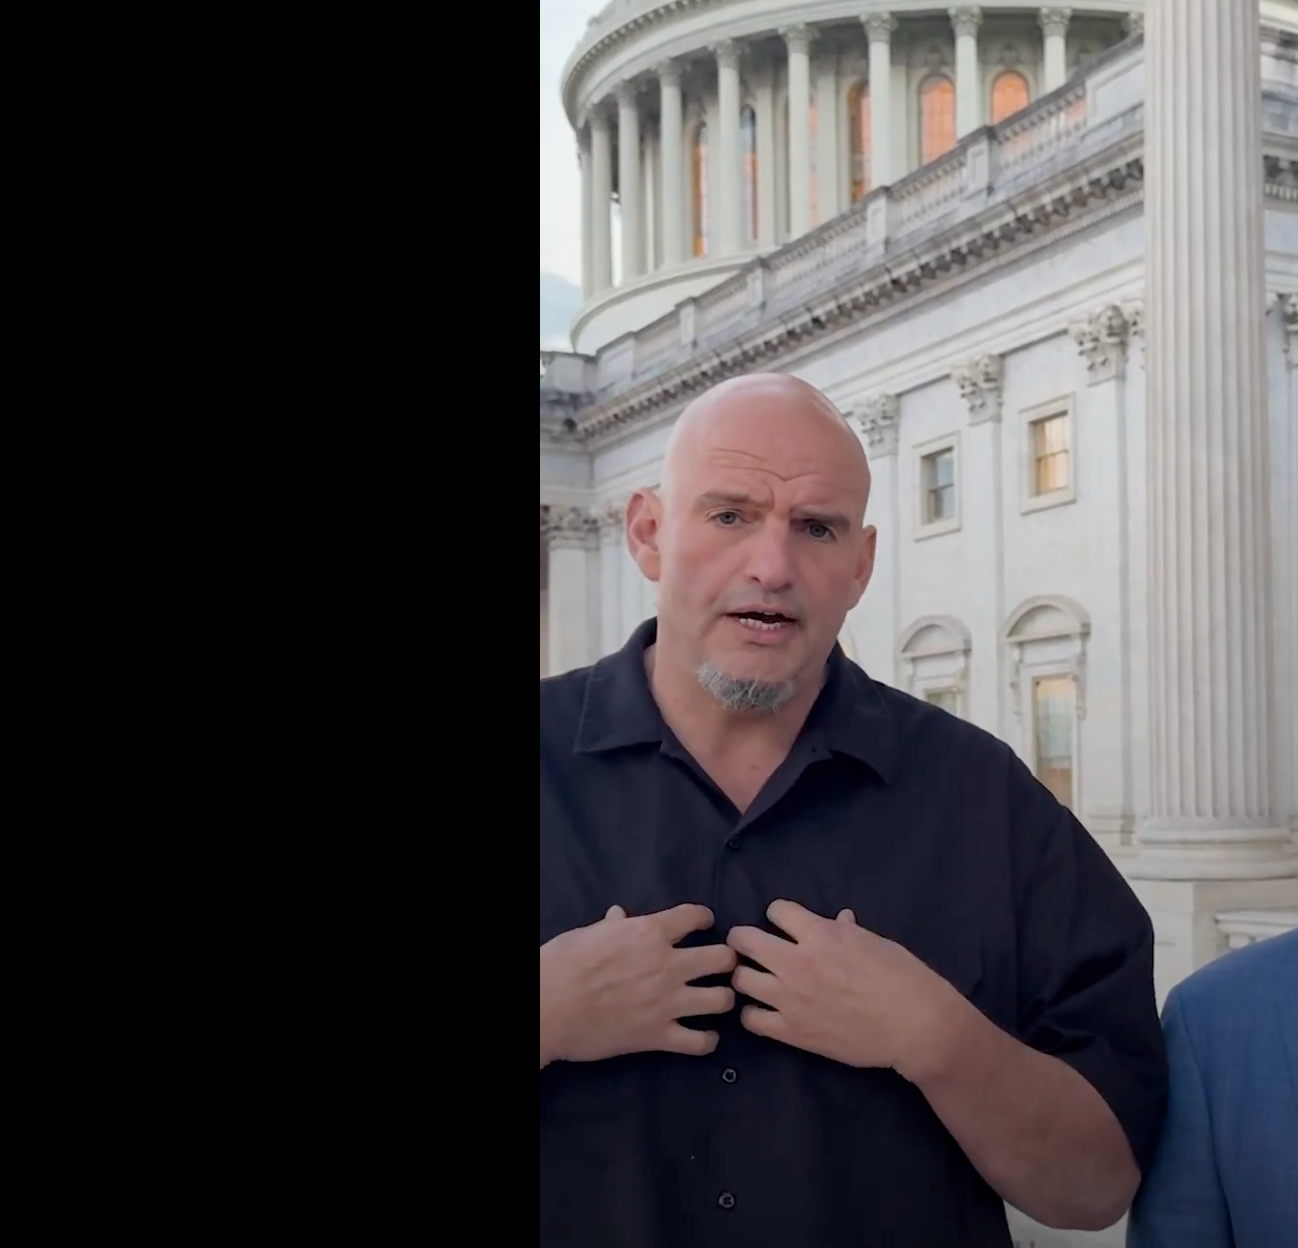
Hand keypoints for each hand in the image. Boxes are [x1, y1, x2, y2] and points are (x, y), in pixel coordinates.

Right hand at [540, 903, 737, 1066]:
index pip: (694, 916)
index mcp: (649, 932)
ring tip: (716, 1001)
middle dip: (727, 961)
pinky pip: (701, 1042)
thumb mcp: (588, 934)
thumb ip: (613, 926)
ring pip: (722, 1000)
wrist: (549, 1006)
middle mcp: (667, 964)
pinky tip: (705, 1037)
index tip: (707, 924)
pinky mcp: (659, 1036)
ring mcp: (667, 1002)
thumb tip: (620, 915)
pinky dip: (708, 1041)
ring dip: (723, 999)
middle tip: (721, 966)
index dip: (705, 918)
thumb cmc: (563, 964)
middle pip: (721, 958)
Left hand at [726, 900, 963, 1078]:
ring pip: (741, 980)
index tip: (783, 924)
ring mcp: (791, 999)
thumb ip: (847, 930)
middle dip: (743, 939)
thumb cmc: (902, 976)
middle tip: (750, 947)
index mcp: (820, 934)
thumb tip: (840, 918)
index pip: (775, 909)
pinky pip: (751, 1019)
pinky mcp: (793, 1032)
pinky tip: (765, 1011)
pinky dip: (753, 1013)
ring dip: (746, 976)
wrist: (915, 1026)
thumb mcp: (875, 942)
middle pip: (744, 940)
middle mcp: (797, 963)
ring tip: (757, 979)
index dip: (779, 914)